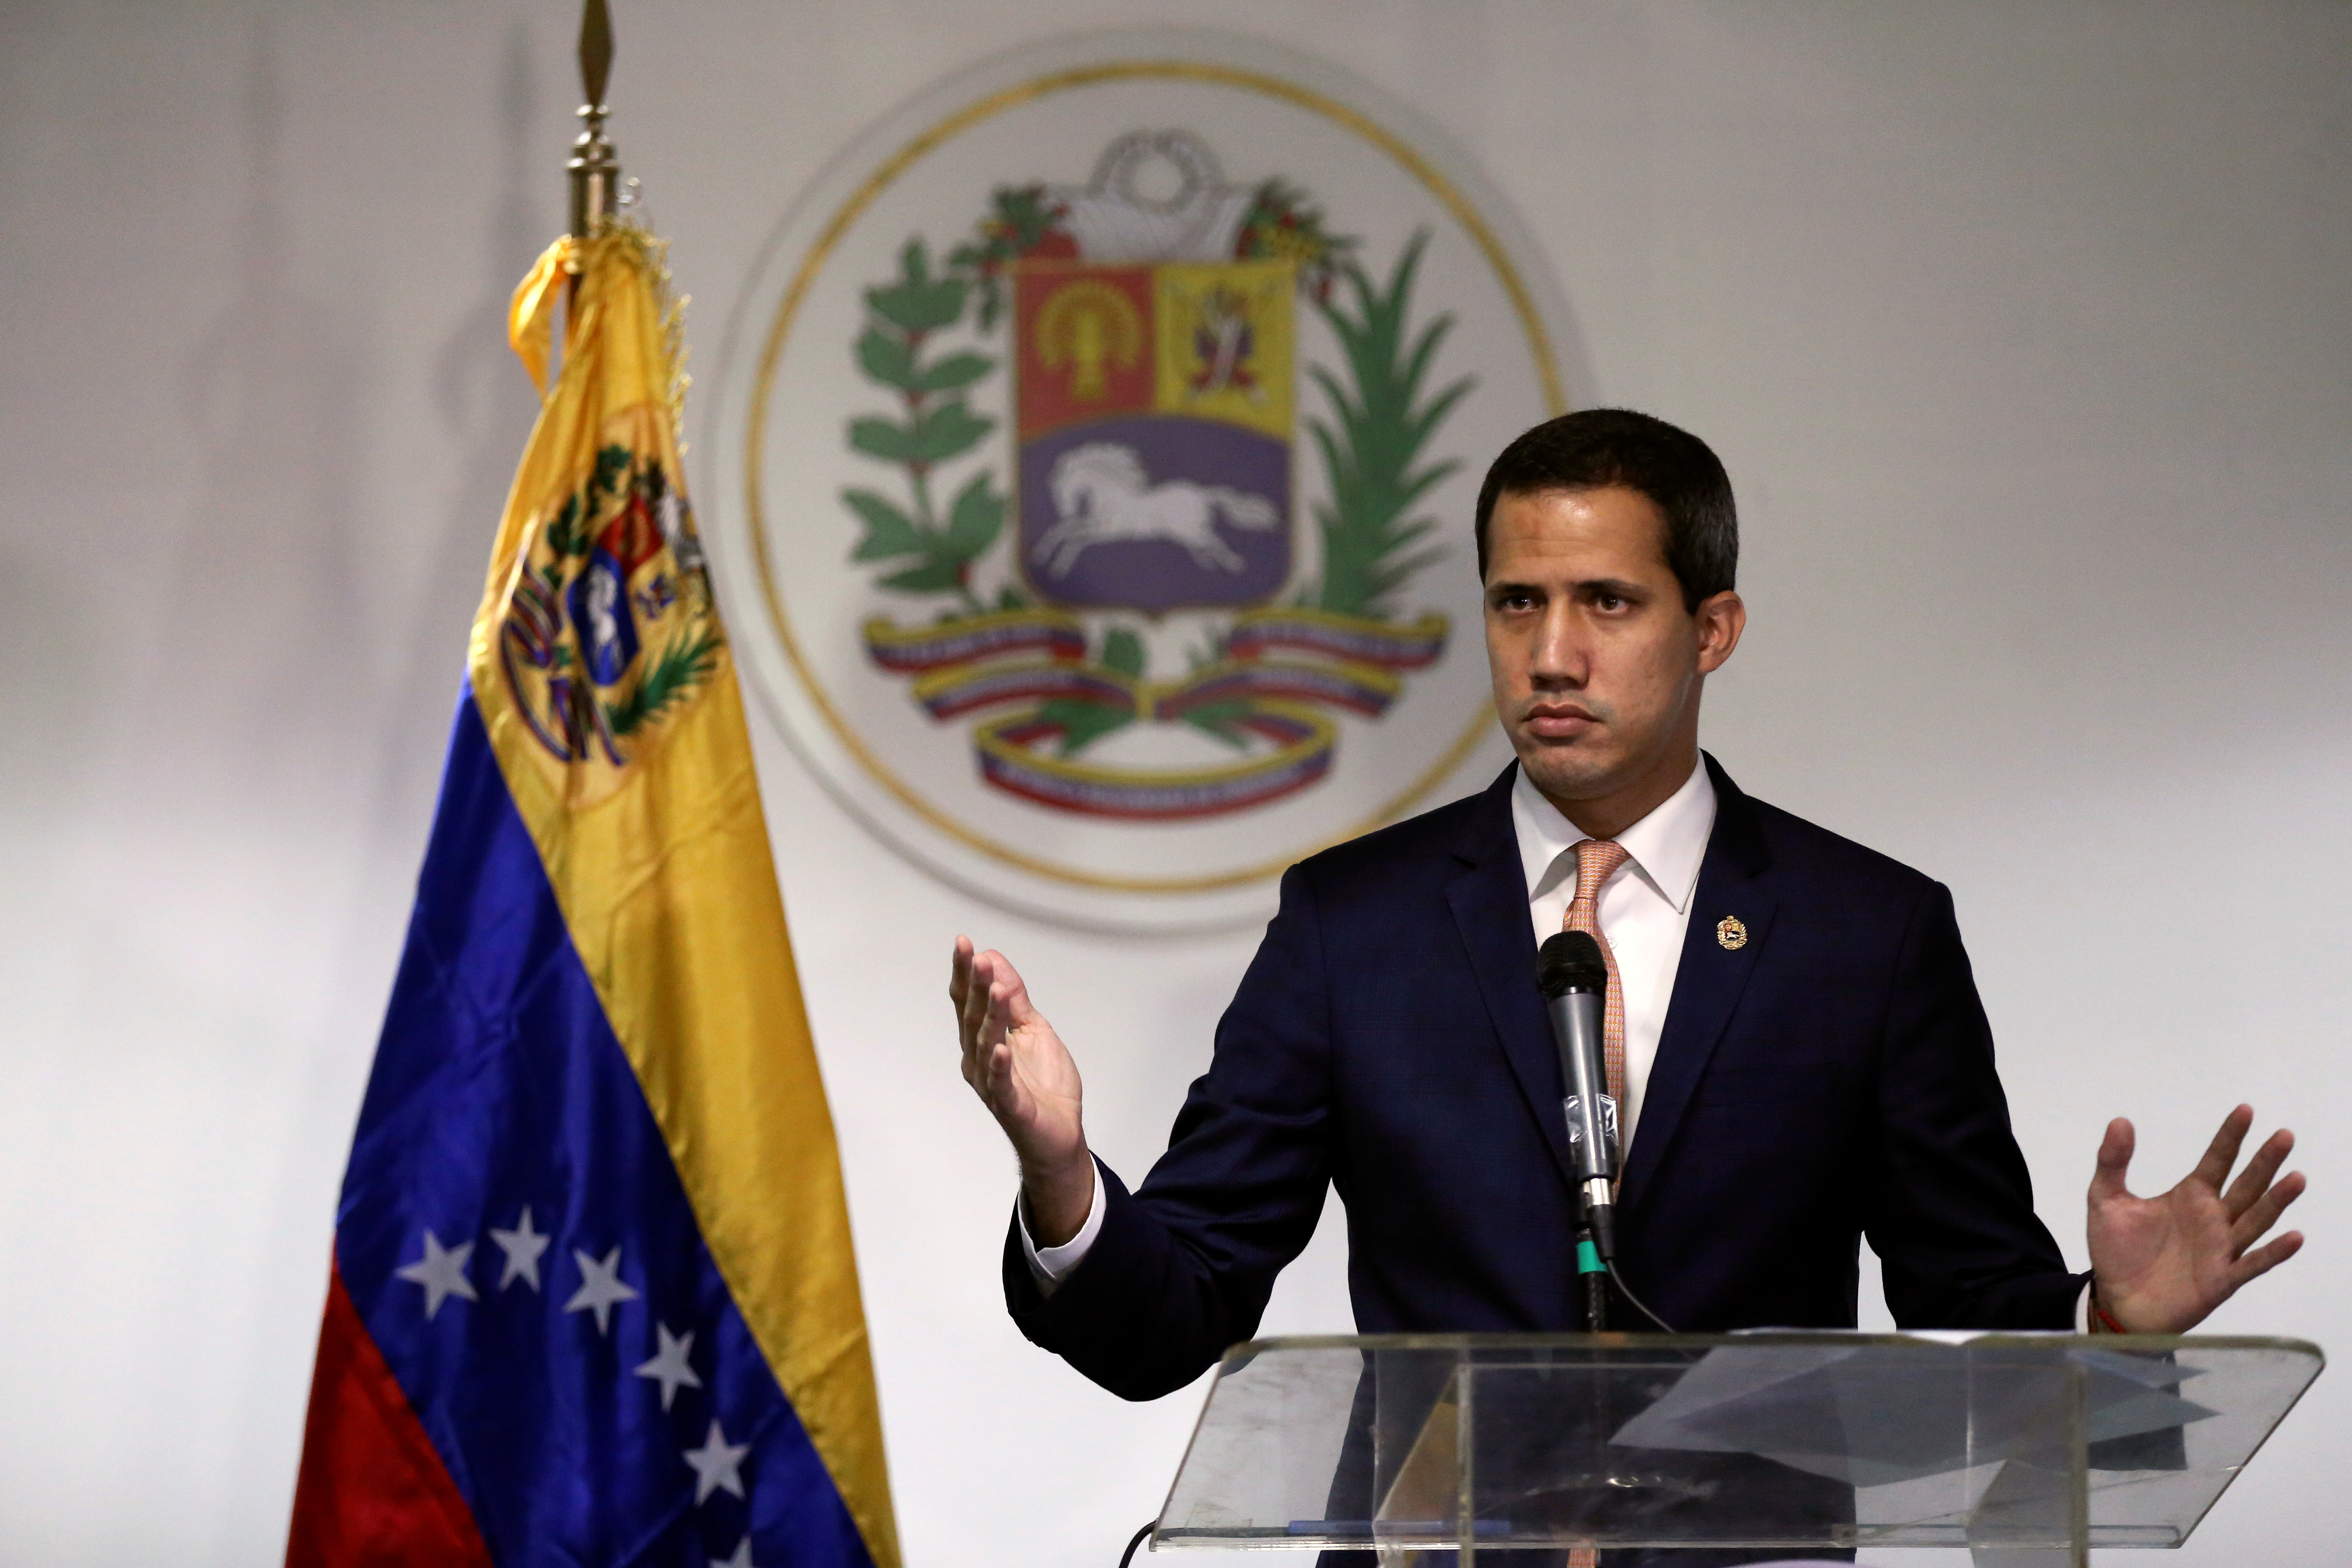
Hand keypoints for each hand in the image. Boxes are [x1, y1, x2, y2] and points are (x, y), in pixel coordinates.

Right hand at [950, 937, 1092, 1244]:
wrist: (1060, 1134)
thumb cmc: (1042, 1083)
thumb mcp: (1033, 1029)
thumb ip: (1013, 998)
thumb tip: (993, 958)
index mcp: (983, 1039)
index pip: (968, 1001)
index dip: (964, 973)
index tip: (963, 943)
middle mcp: (979, 1059)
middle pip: (971, 1017)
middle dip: (972, 986)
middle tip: (973, 956)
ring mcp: (992, 1084)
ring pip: (986, 1045)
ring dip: (989, 1016)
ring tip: (993, 988)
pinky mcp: (1011, 1107)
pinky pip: (1001, 1085)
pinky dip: (999, 1066)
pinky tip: (1000, 1047)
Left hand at [2087, 1105, 2304, 1333]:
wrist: (2116, 1299)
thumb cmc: (2116, 1250)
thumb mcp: (2105, 1199)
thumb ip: (2112, 1161)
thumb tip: (2119, 1121)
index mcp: (2190, 1196)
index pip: (2217, 1160)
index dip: (2230, 1137)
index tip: (2245, 1110)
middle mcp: (2213, 1218)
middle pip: (2245, 1185)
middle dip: (2265, 1161)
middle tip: (2284, 1135)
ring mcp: (2221, 1248)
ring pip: (2255, 1219)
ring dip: (2277, 1200)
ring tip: (2296, 1177)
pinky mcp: (2222, 1279)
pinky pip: (2252, 1263)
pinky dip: (2274, 1252)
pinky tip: (2294, 1236)